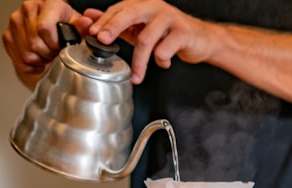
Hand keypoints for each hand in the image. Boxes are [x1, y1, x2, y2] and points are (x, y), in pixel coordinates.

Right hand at [2, 0, 92, 88]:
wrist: (51, 31)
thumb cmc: (66, 27)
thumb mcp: (78, 27)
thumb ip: (82, 27)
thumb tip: (86, 23)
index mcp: (48, 3)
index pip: (44, 28)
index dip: (55, 44)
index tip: (61, 47)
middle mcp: (29, 8)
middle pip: (35, 43)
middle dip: (49, 54)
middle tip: (56, 53)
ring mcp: (16, 21)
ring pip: (27, 53)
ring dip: (41, 61)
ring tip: (48, 55)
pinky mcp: (8, 34)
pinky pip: (19, 59)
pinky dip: (31, 66)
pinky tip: (39, 60)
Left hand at [86, 0, 216, 83]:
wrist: (202, 40)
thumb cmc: (170, 34)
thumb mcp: (140, 28)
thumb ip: (116, 23)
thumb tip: (89, 17)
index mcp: (142, 4)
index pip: (118, 9)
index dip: (104, 21)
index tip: (94, 34)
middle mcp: (155, 7)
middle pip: (130, 14)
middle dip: (114, 27)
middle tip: (104, 41)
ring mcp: (171, 18)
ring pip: (147, 39)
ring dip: (139, 62)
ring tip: (136, 75)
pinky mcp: (184, 32)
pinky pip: (165, 49)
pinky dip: (162, 61)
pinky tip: (164, 63)